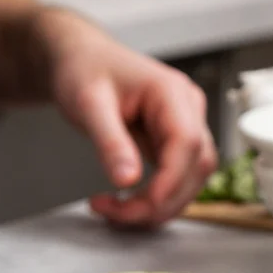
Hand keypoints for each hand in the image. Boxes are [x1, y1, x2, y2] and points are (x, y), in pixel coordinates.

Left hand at [33, 9, 217, 226]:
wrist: (77, 59)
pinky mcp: (167, 141)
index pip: (187, 143)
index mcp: (172, 93)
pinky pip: (172, 177)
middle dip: (160, 200)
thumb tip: (127, 180)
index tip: (141, 205)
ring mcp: (180, 126)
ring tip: (113, 211)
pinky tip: (124, 205)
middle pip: (195, 168)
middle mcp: (185, 110)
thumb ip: (109, 142)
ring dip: (158, 205)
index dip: (170, 181)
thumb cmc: (82, 70)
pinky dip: (153, 197)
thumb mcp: (88, 104)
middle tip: (114, 213)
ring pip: (189, 178)